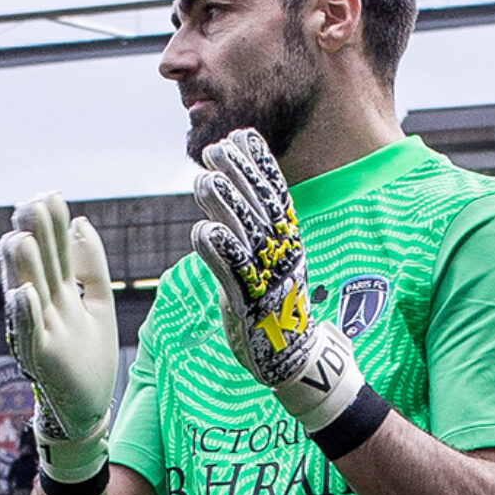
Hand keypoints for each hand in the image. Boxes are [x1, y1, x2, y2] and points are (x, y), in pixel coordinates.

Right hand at [0, 194, 117, 483]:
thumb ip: (91, 263)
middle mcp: (45, 308)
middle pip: (39, 266)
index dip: (53, 226)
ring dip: (23, 268)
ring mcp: (40, 333)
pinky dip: (26, 315)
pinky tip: (23, 292)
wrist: (89, 408)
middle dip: (33, 237)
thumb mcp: (100, 301)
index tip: (51, 195)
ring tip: (20, 238)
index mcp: (60, 292)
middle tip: (28, 205)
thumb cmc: (89, 356)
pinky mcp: (40, 360)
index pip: (56, 251)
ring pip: (27, 295)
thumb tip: (80, 220)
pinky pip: (29, 335)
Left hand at [191, 129, 363, 433]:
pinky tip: (201, 231)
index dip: (261, 163)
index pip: (277, 194)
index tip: (243, 135)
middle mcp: (283, 256)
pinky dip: (218, 251)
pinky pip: (234, 274)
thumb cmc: (275, 306)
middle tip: (214, 148)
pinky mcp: (250, 305)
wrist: (293, 359)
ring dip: (225, 205)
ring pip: (246, 235)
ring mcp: (268, 280)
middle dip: (238, 174)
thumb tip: (230, 188)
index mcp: (289, 243)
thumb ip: (251, 230)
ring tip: (203, 179)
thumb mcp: (269, 262)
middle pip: (260, 207)